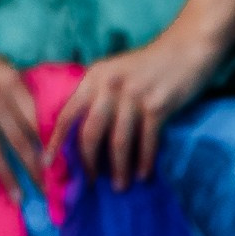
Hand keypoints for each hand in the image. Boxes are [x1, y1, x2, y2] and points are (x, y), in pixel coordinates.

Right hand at [0, 26, 42, 193]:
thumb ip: (21, 98)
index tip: (51, 168)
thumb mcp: (6, 71)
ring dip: (7, 178)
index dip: (44, 147)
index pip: (34, 122)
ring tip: (18, 198)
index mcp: (11, 84)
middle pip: (18, 142)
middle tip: (42, 192)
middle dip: (32, 170)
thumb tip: (38, 135)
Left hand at [50, 23, 214, 188]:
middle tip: (90, 183)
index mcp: (94, 77)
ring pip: (118, 142)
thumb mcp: (114, 72)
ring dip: (119, 168)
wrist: (186, 48)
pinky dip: (145, 161)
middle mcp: (109, 85)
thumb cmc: (148, 66)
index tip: (48, 163)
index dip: (56, 140)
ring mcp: (134, 96)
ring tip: (120, 187)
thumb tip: (82, 136)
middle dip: (88, 162)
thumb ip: (98, 96)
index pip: (68, 112)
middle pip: (90, 132)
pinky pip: (147, 141)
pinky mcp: (158, 105)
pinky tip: (144, 175)